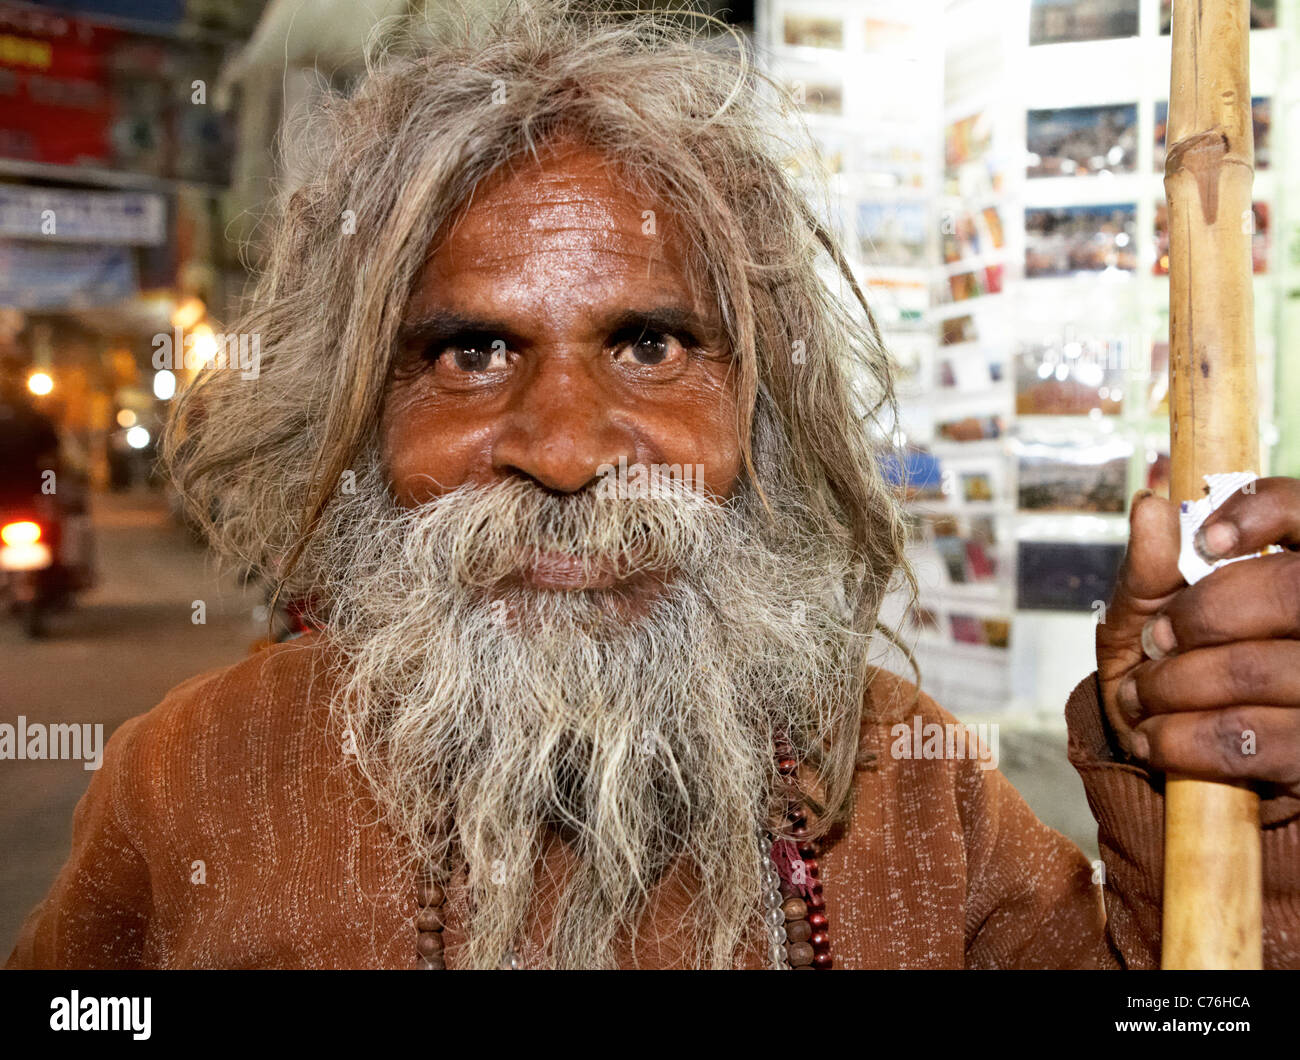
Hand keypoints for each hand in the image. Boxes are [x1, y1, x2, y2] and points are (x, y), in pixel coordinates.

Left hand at [1097, 478, 1299, 797]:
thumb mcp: (1147, 618)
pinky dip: (1179, 738)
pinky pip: (1244, 739)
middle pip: (1288, 591)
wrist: (1183, 770)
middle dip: (1200, 616)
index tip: (1206, 540)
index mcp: (1297, 578)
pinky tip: (1154, 738)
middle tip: (1157, 641)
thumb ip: (1150, 570)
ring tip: (1141, 695)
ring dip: (1171, 685)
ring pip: (1254, 669)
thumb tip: (1149, 507)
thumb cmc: (1170, 673)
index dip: (1262, 512)